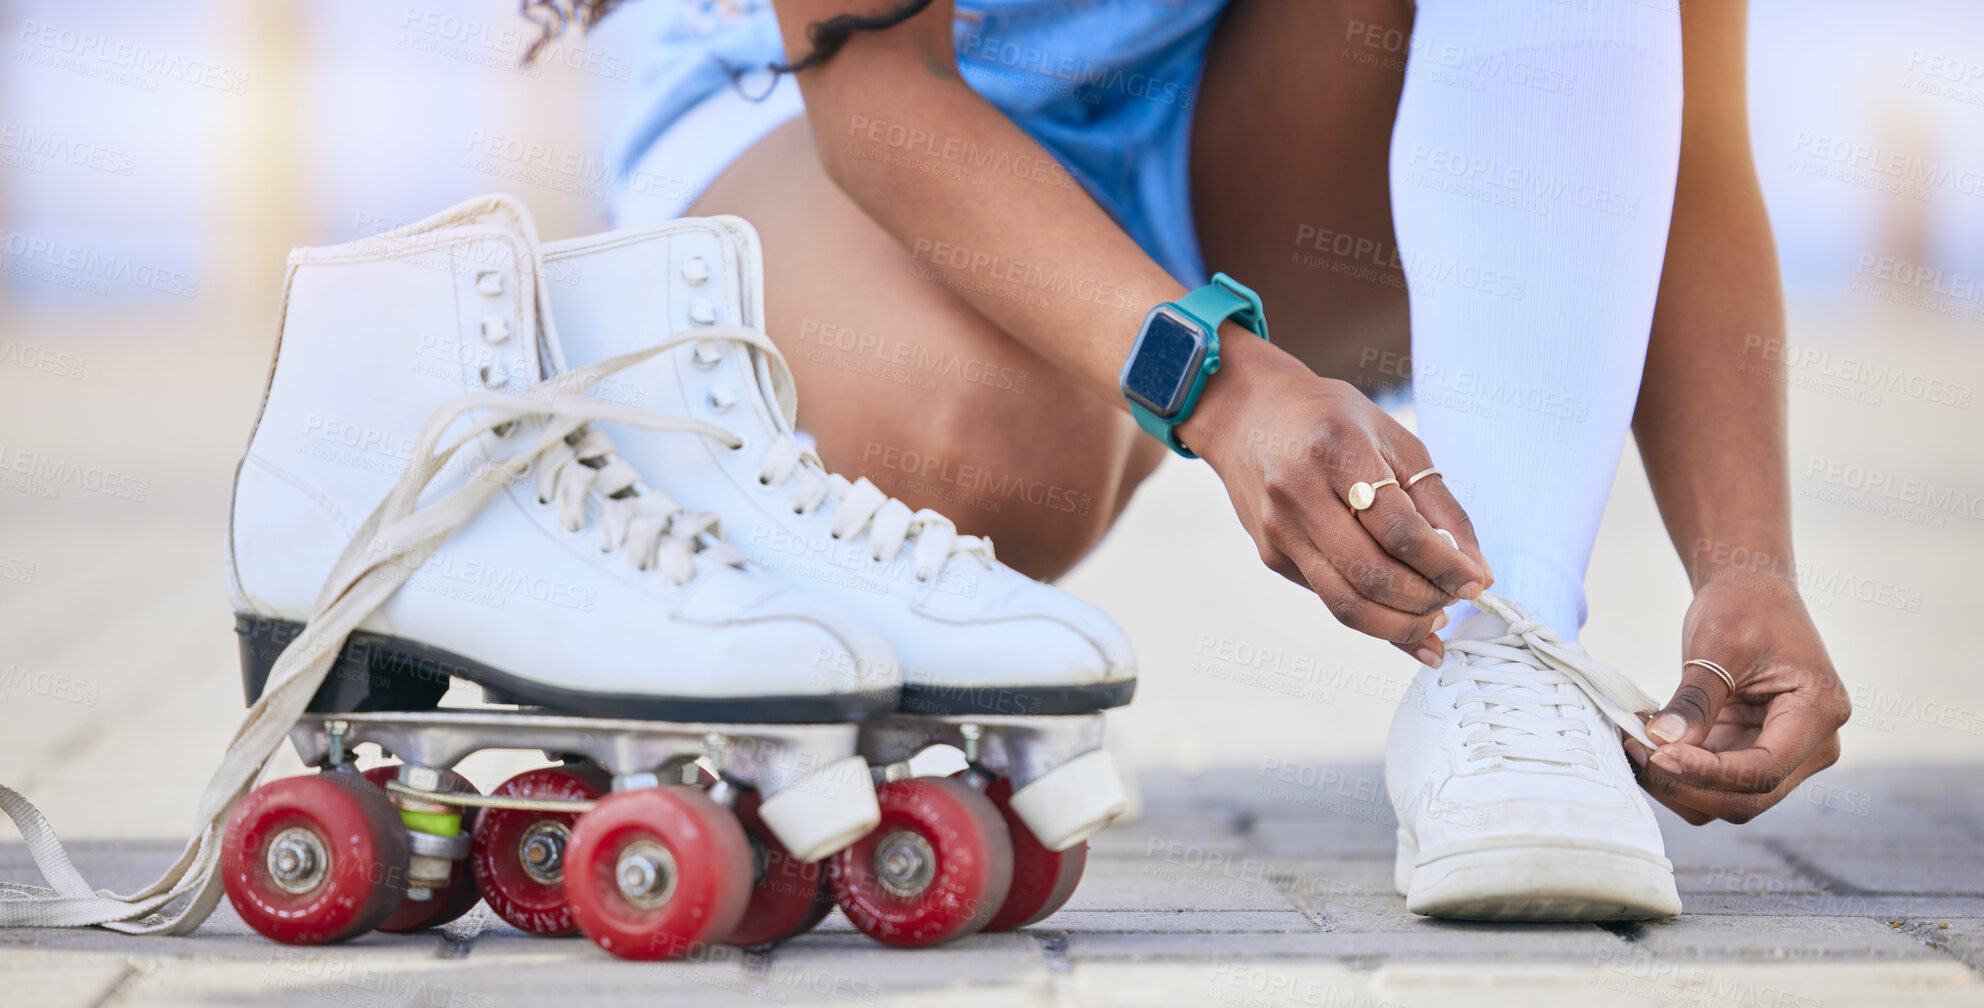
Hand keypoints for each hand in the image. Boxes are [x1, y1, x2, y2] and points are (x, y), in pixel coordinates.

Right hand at [1178, 334, 1491, 664]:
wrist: (1248, 415)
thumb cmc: (1331, 421)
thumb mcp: (1395, 441)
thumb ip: (1439, 505)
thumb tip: (1476, 572)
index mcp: (1336, 450)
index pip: (1399, 529)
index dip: (1445, 565)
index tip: (1474, 582)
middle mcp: (1298, 492)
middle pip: (1371, 574)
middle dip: (1425, 600)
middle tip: (1455, 599)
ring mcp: (1279, 529)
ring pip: (1346, 603)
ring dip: (1400, 626)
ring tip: (1432, 617)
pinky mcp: (1272, 555)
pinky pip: (1329, 600)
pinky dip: (1373, 619)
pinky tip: (1401, 614)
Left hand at [1625, 577, 1849, 823]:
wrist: (1750, 590)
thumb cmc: (1743, 606)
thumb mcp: (1717, 645)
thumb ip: (1695, 699)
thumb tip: (1663, 743)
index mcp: (1818, 714)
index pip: (1764, 770)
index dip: (1709, 773)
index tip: (1658, 755)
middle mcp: (1811, 746)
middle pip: (1748, 798)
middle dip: (1687, 785)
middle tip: (1635, 752)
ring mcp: (1783, 755)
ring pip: (1726, 800)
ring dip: (1677, 784)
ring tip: (1634, 744)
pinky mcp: (1750, 752)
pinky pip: (1713, 782)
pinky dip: (1677, 772)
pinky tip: (1644, 744)